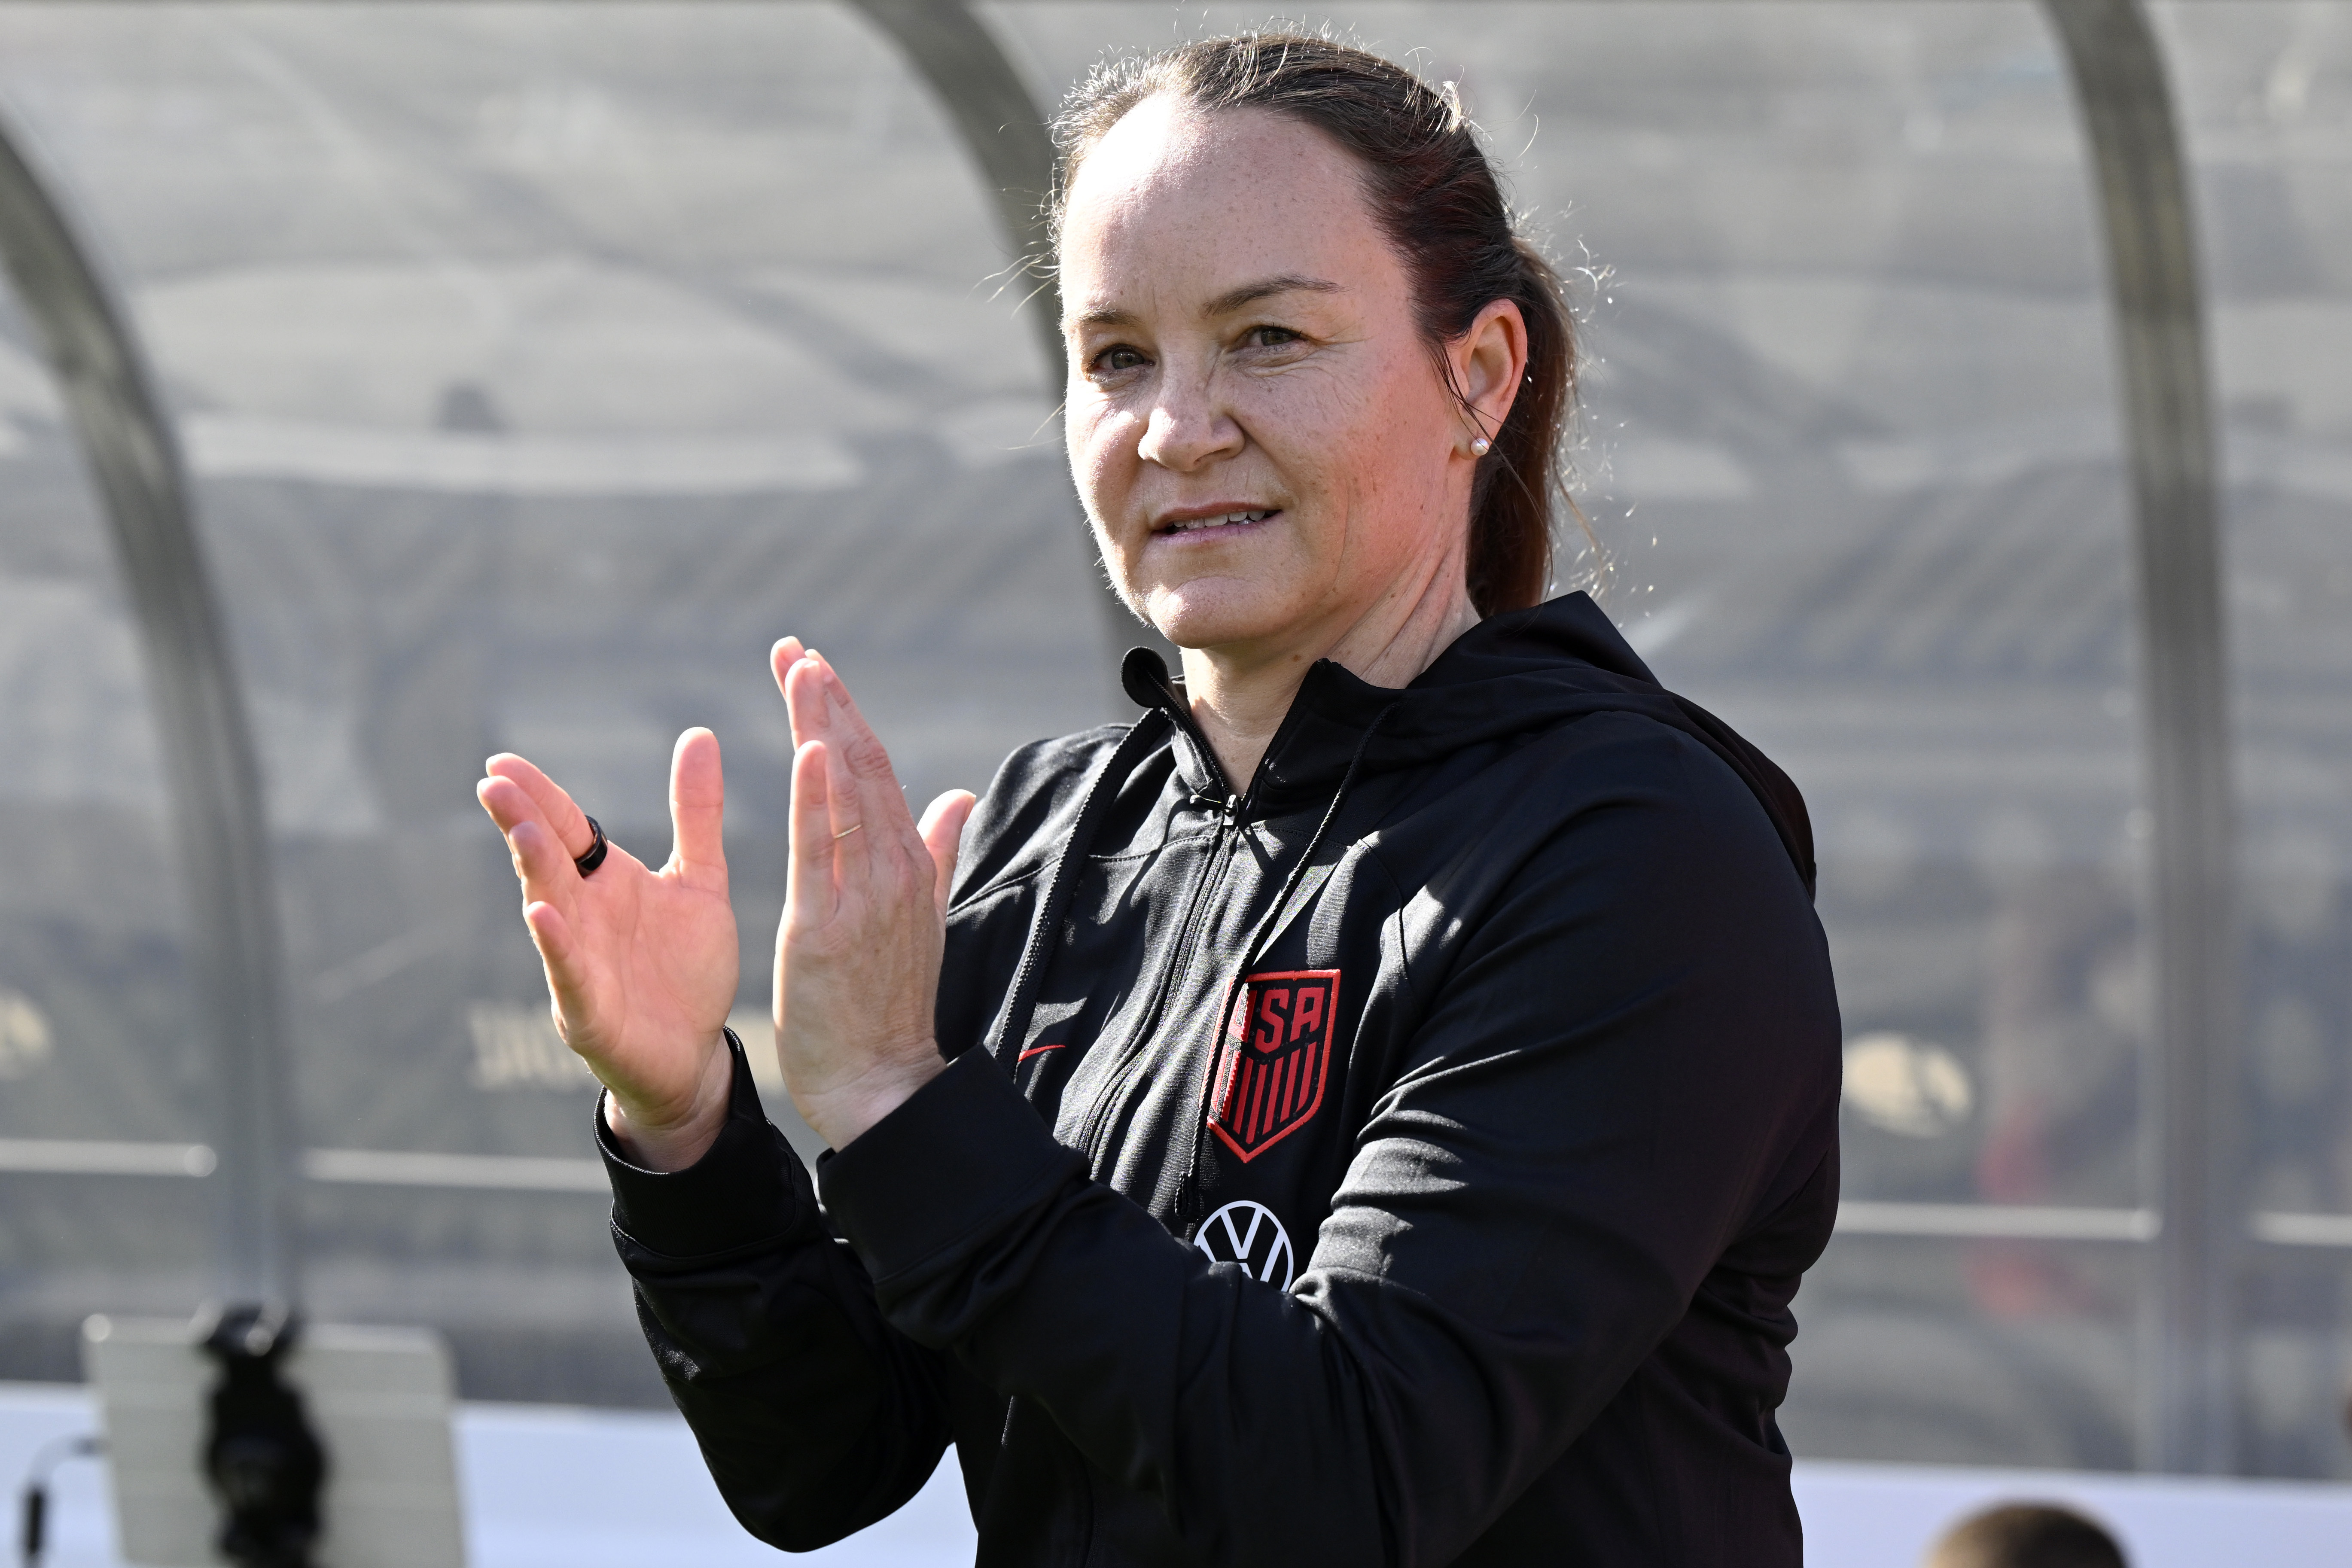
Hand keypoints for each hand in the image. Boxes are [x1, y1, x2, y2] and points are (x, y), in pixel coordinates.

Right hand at [476, 731, 738, 1171]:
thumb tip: (700, 734)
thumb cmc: (686, 968)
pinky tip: (540, 916)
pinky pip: (568, 973)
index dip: (539, 796)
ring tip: (521, 831)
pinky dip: (555, 946)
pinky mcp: (588, 1011)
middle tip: (495, 782)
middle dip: (521, 821)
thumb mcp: (700, 879)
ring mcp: (578, 963)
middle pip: (546, 860)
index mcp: (605, 883)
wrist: (695, 1052)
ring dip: (533, 871)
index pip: (566, 829)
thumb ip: (695, 812)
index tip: (503, 761)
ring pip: (548, 908)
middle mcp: (582, 917)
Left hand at [771, 639, 974, 1148]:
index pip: (876, 771)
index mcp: (909, 866)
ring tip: (799, 671)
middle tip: (795, 650)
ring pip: (843, 795)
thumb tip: (957, 798)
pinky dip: (817, 797)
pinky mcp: (825, 929)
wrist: (884, 1083)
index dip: (845, 715)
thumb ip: (936, 852)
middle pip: (860, 768)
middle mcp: (892, 872)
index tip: (815, 668)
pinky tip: (809, 748)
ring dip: (821, 727)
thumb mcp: (920, 918)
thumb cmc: (891, 1006)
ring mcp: (863, 899)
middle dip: (827, 704)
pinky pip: (822, 852)